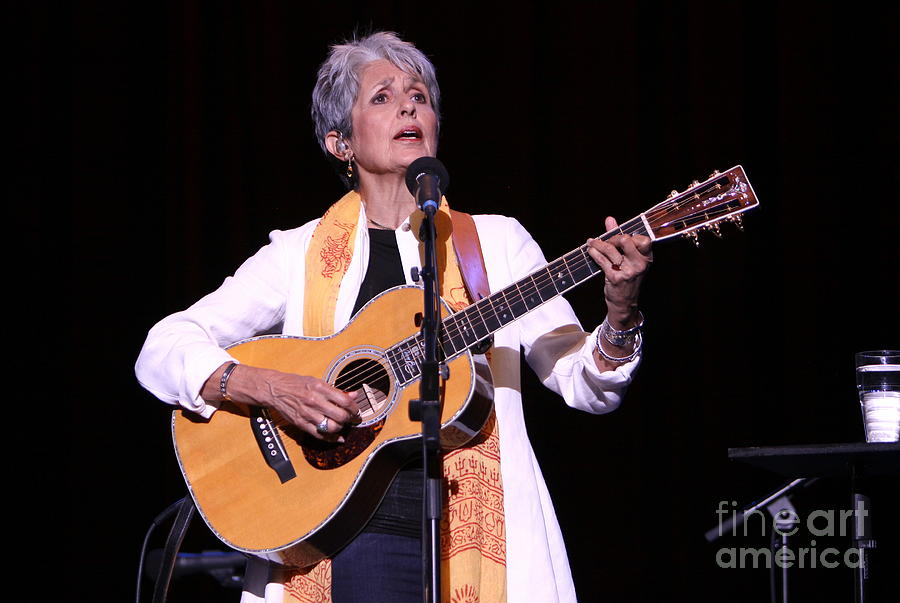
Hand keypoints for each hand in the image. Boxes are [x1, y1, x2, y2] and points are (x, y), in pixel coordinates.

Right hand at [204, 363, 358, 440]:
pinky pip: (320, 435)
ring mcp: (307, 414)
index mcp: (319, 388)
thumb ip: (336, 390)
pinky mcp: (301, 424)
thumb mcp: (317, 381)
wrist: (274, 389)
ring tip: (342, 424)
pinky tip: (338, 437)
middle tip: (352, 418)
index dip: (354, 408)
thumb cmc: (296, 383)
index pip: (344, 401)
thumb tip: (353, 395)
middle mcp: (314, 401)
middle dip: (350, 419)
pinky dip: (331, 438)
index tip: (356, 410)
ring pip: (332, 427)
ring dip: (341, 428)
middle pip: (340, 416)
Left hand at [586, 216, 652, 327]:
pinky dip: (594, 253)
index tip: (619, 239)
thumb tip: (610, 219)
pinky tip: (590, 250)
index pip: (643, 239)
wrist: (624, 303)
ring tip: (592, 243)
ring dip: (598, 244)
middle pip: (625, 240)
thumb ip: (620, 237)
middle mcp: (639, 264)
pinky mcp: (615, 277)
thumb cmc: (627, 278)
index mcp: (646, 258)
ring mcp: (628, 271)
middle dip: (612, 238)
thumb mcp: (629, 259)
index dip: (629, 236)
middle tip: (605, 242)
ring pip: (610, 249)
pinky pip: (602, 260)